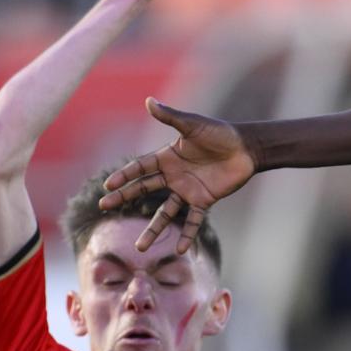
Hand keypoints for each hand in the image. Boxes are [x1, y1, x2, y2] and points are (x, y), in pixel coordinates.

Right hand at [100, 100, 255, 252]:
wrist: (246, 148)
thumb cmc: (220, 134)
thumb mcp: (193, 125)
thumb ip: (171, 117)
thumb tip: (148, 101)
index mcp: (167, 158)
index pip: (139, 168)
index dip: (123, 176)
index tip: (107, 185)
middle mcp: (173, 176)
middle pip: (143, 189)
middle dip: (123, 197)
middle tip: (104, 206)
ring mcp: (187, 191)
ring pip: (165, 214)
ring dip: (153, 230)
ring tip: (141, 249)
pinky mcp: (204, 201)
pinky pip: (193, 222)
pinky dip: (187, 236)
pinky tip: (178, 250)